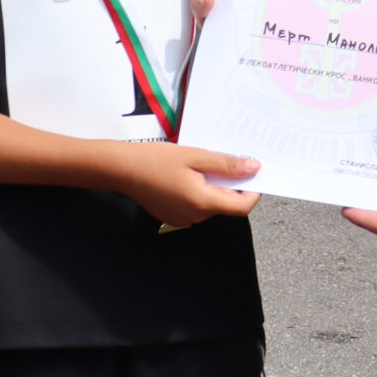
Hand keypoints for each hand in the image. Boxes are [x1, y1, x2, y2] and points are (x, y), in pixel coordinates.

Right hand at [101, 140, 258, 227]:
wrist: (121, 169)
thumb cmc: (156, 160)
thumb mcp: (195, 156)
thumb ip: (226, 165)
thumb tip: (254, 169)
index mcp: (203, 203)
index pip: (241, 207)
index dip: (253, 191)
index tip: (253, 173)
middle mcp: (195, 217)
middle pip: (225, 204)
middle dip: (230, 184)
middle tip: (223, 160)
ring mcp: (183, 220)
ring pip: (210, 204)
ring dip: (213, 187)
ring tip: (200, 165)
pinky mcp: (173, 217)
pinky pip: (196, 206)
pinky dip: (199, 192)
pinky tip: (187, 175)